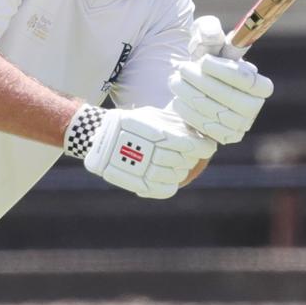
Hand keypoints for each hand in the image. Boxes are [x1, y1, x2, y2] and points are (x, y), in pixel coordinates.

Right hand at [67, 104, 215, 198]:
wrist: (98, 138)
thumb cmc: (129, 123)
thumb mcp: (151, 114)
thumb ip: (175, 122)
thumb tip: (199, 130)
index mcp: (160, 134)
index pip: (194, 146)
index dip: (205, 147)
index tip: (207, 146)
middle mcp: (154, 152)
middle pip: (187, 161)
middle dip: (192, 157)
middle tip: (188, 153)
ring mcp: (146, 170)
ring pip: (178, 176)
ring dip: (181, 170)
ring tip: (175, 164)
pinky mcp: (140, 184)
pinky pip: (167, 190)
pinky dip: (171, 185)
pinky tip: (168, 177)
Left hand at [169, 15, 273, 144]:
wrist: (190, 88)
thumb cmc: (202, 59)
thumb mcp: (203, 39)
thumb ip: (208, 30)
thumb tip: (211, 33)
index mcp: (259, 84)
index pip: (250, 81)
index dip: (226, 72)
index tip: (202, 61)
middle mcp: (254, 107)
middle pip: (232, 99)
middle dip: (202, 83)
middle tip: (181, 69)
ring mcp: (240, 126)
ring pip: (216, 113)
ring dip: (191, 95)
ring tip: (174, 81)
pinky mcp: (223, 138)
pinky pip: (207, 129)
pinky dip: (190, 114)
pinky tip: (178, 101)